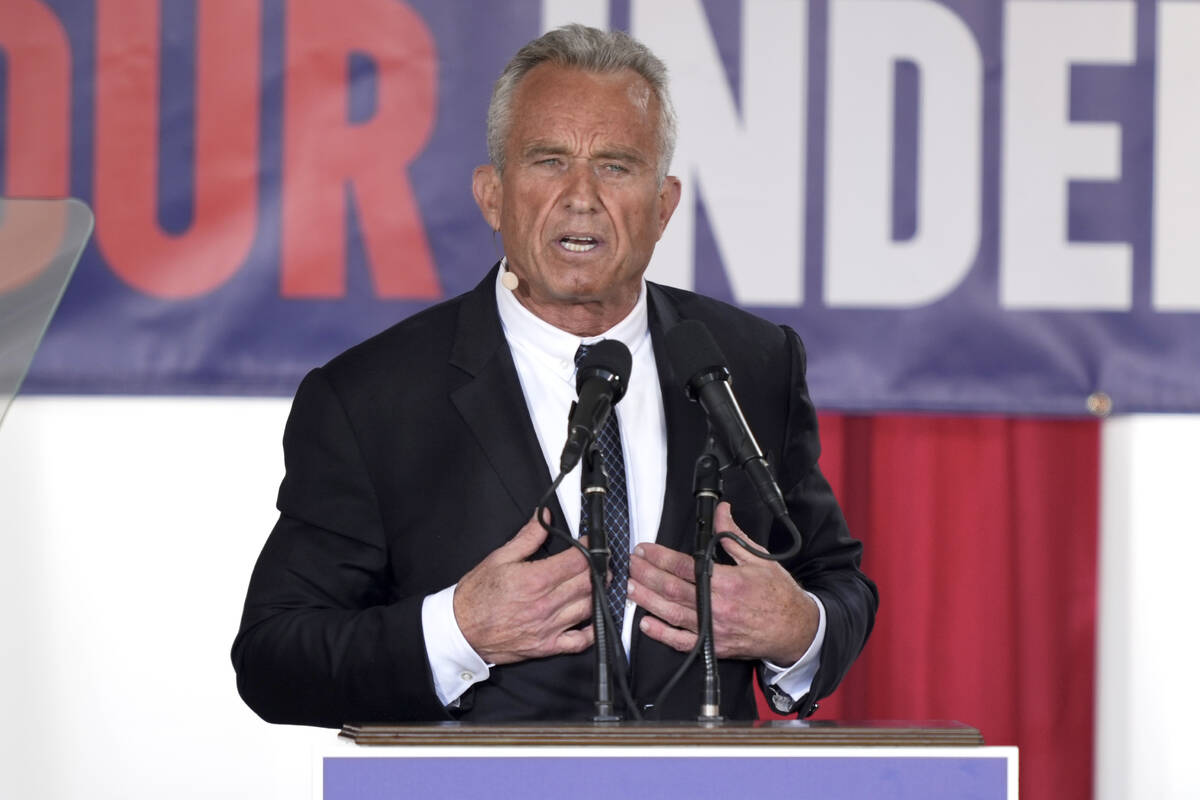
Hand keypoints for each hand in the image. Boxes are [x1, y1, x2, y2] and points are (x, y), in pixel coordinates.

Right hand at [453, 512, 593, 664]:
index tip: (592, 543)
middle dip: (600, 568)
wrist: (460, 630)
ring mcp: (548, 627)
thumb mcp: (499, 558)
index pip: (578, 560)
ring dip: (599, 593)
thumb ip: (527, 537)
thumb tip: (543, 517)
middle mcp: (545, 604)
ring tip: (599, 582)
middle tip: (600, 561)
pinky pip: (580, 642)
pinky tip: (594, 618)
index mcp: (535, 579)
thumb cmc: (476, 596)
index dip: (591, 548)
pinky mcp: (546, 646)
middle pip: (588, 583)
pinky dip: (592, 631)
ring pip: (589, 608)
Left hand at [628, 502, 818, 664]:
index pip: (684, 566)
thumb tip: (721, 512)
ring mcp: (713, 629)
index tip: (645, 549)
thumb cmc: (778, 596)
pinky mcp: (714, 646)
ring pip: (672, 613)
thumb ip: (732, 536)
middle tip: (631, 564)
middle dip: (647, 575)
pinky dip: (662, 634)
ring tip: (630, 587)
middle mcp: (717, 606)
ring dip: (647, 600)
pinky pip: (683, 642)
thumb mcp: (758, 559)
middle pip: (672, 589)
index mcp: (727, 582)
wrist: (794, 630)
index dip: (660, 557)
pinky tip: (647, 624)